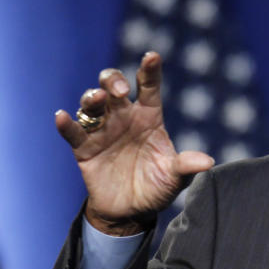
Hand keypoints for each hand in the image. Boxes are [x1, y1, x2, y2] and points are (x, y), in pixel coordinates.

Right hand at [55, 52, 214, 234]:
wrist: (132, 212)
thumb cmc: (157, 187)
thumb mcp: (176, 178)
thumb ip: (187, 167)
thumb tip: (208, 162)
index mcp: (149, 117)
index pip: (149, 88)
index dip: (149, 71)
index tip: (152, 56)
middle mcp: (124, 117)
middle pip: (114, 87)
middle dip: (113, 81)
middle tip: (118, 89)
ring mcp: (102, 131)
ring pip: (91, 104)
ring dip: (91, 97)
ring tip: (97, 98)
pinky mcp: (84, 148)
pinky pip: (72, 132)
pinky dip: (65, 123)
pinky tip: (60, 116)